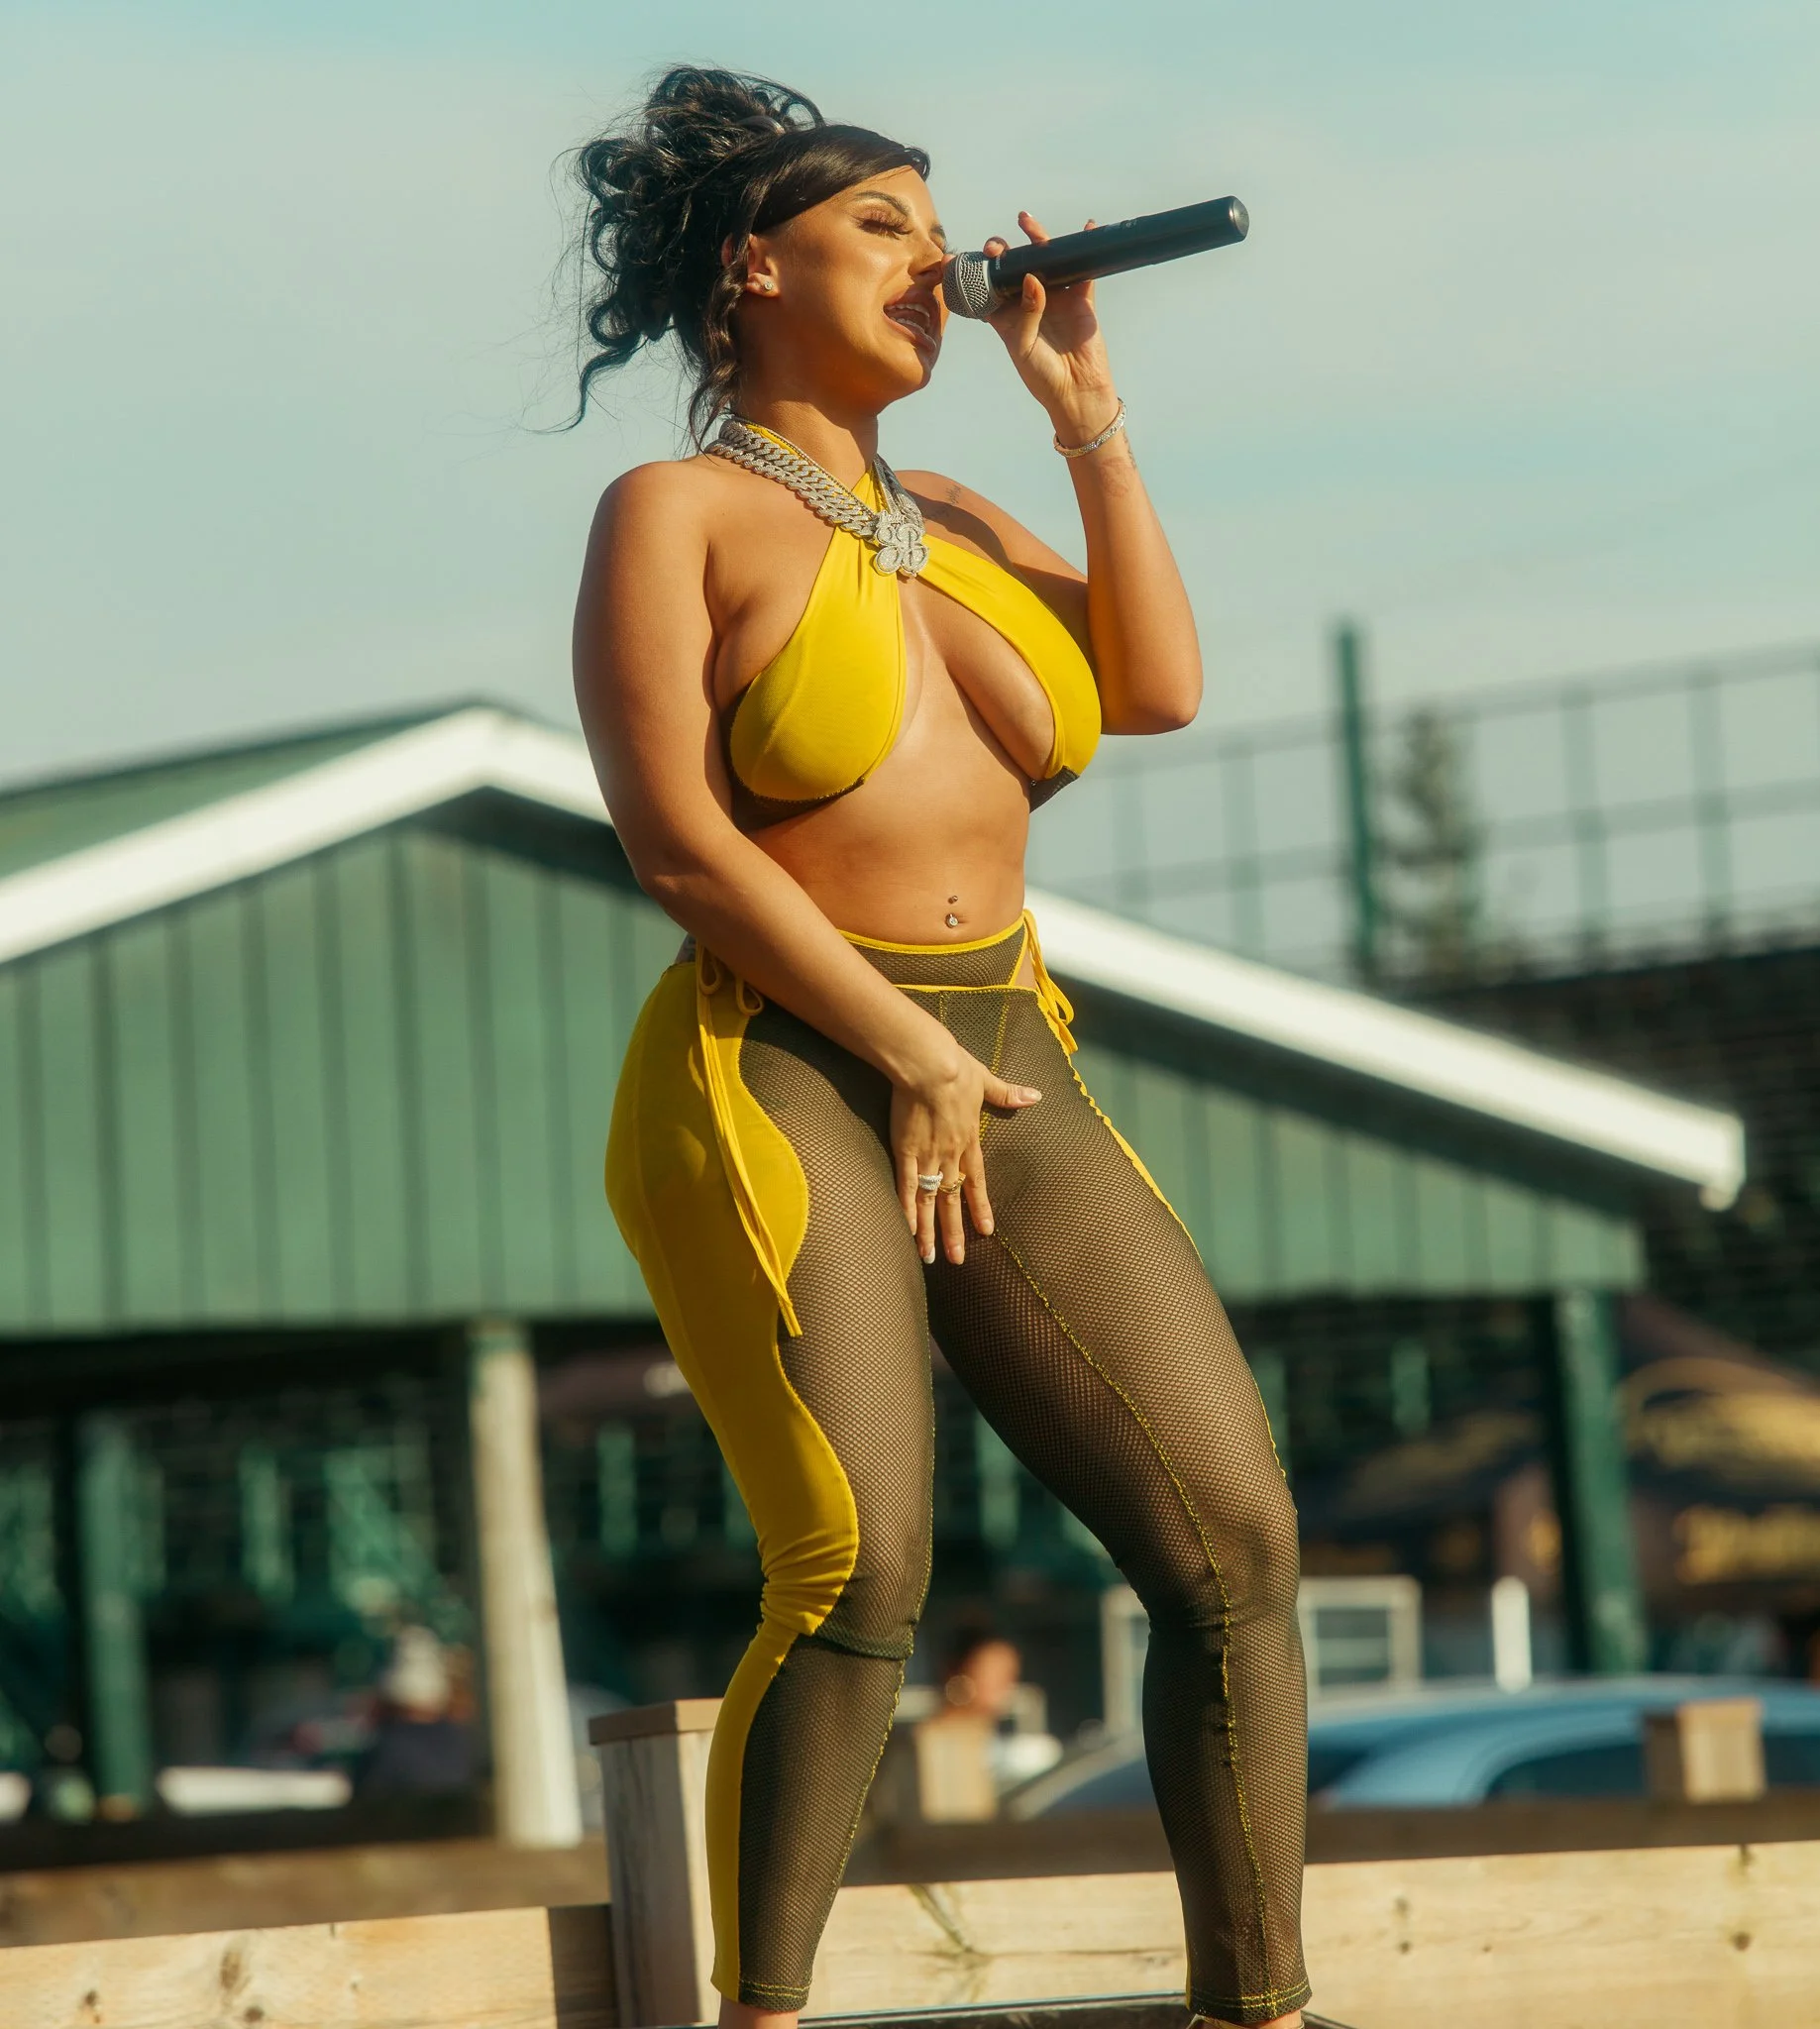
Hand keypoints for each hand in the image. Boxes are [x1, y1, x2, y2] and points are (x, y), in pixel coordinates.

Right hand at [892, 1039, 1040, 1265]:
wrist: (931, 1066)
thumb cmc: (957, 1069)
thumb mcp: (986, 1080)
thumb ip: (1007, 1093)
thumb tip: (1035, 1096)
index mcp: (969, 1140)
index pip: (976, 1182)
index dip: (979, 1208)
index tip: (985, 1232)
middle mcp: (951, 1155)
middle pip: (952, 1200)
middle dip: (954, 1232)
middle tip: (956, 1260)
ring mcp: (928, 1156)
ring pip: (929, 1201)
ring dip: (930, 1231)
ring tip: (929, 1257)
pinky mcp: (906, 1151)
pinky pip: (906, 1187)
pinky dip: (906, 1210)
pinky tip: (905, 1230)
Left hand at [981, 211, 1119, 440]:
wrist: (1077, 391)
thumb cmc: (1042, 375)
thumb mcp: (1023, 346)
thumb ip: (1025, 312)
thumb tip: (1031, 276)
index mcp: (1008, 318)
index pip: (986, 289)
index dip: (972, 273)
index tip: (953, 259)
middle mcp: (1029, 304)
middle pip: (1014, 269)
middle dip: (1003, 253)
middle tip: (996, 247)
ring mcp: (1055, 299)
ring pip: (1045, 262)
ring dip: (1037, 240)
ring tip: (1025, 221)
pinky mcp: (1080, 300)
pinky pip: (1082, 270)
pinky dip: (1083, 249)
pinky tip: (1085, 229)